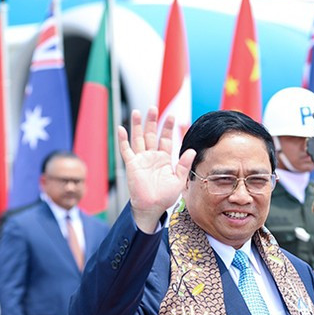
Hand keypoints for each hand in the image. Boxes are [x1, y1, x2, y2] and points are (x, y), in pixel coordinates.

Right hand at [118, 108, 195, 231]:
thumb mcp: (178, 179)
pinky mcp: (132, 165)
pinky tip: (121, 128)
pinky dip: (123, 140)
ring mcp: (141, 159)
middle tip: (153, 107)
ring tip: (137, 112)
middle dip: (152, 121)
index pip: (166, 139)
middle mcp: (152, 156)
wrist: (152, 207)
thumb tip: (192, 150)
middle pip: (151, 134)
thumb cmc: (165, 196)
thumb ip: (184, 164)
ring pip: (138, 138)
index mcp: (164, 159)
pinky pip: (126, 150)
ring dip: (137, 126)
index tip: (171, 115)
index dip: (168, 127)